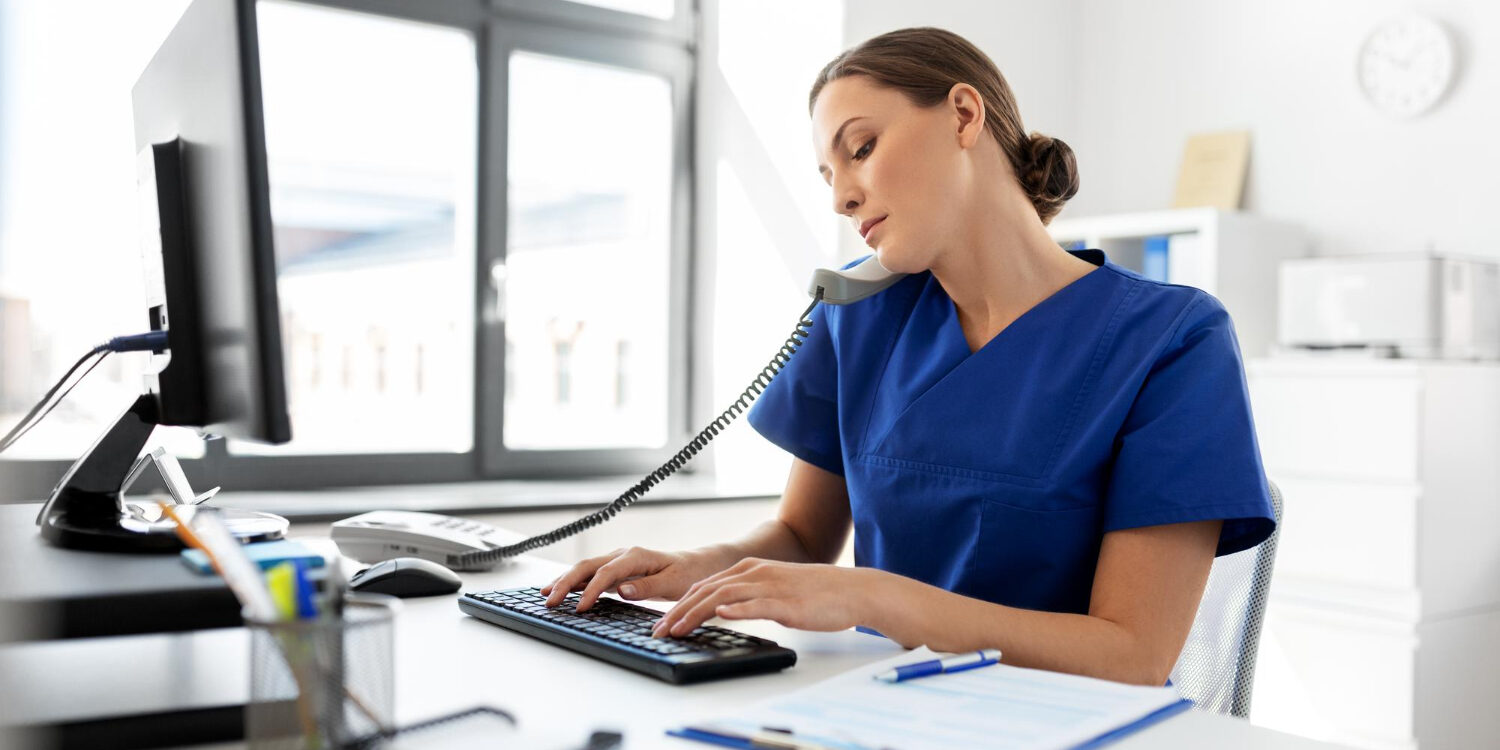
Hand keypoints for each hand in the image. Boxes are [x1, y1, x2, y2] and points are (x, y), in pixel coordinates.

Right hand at [541, 545, 735, 610]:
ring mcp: (617, 561)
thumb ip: (648, 587)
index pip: (606, 573)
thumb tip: (622, 590)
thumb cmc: (687, 574)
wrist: (696, 565)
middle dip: (565, 582)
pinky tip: (560, 591)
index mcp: (636, 556)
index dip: (591, 590)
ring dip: (564, 581)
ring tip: (544, 594)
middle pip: (587, 566)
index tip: (580, 608)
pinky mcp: (616, 569)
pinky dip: (573, 582)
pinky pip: (590, 574)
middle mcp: (622, 554)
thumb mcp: (673, 583)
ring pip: (584, 568)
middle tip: (549, 600)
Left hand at [651, 558, 880, 637]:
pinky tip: (721, 616)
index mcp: (750, 569)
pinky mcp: (786, 601)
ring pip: (723, 596)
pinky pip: (756, 604)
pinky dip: (736, 609)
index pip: (705, 585)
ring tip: (677, 629)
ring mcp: (770, 585)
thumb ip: (749, 597)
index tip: (662, 622)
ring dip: (696, 613)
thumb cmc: (815, 594)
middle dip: (678, 611)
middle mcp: (755, 573)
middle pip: (707, 590)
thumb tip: (724, 612)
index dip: (680, 603)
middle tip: (659, 631)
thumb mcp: (774, 591)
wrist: (851, 590)